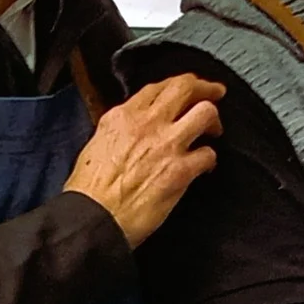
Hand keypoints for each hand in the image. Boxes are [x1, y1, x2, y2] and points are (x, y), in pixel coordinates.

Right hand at [65, 74, 223, 247]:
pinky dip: (210, 159)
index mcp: (122, 117)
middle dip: (205, 88)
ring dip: (213, 120)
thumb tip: (134, 129)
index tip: (186, 89)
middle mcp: (146, 124)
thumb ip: (120, 130)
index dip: (177, 85)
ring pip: (206, 113)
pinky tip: (205, 166)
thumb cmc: (89, 192)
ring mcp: (166, 146)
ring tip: (212, 131)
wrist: (93, 219)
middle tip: (214, 93)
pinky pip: (209, 154)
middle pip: (185, 88)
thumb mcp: (96, 145)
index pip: (157, 86)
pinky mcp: (180, 172)